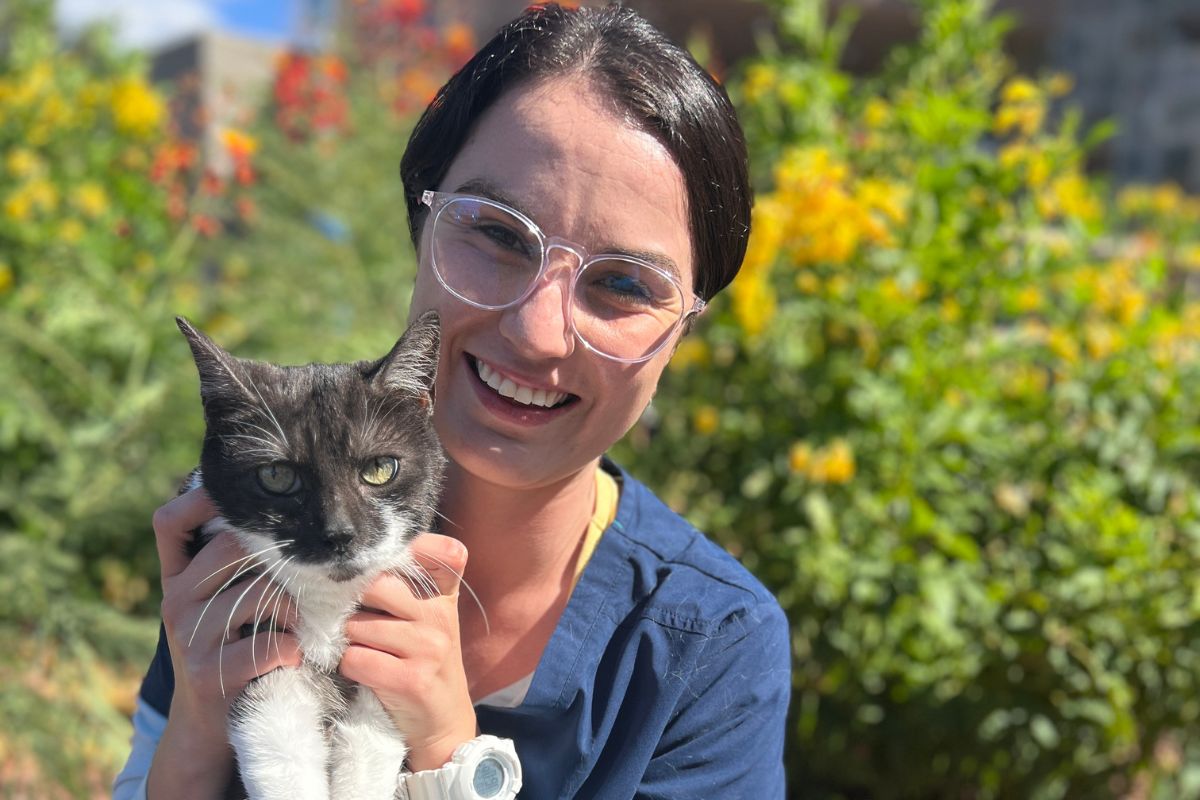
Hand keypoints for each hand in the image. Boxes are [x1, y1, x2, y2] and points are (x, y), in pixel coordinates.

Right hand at [147, 487, 302, 797]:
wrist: (208, 722)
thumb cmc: (229, 647)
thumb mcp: (218, 601)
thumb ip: (231, 563)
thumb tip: (277, 507)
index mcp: (176, 578)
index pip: (169, 521)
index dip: (200, 499)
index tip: (243, 498)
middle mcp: (175, 601)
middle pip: (232, 548)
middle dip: (277, 560)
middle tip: (296, 581)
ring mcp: (190, 637)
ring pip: (261, 593)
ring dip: (294, 608)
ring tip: (296, 625)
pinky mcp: (210, 672)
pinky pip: (271, 643)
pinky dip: (293, 648)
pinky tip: (292, 655)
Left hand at [340, 533, 476, 770]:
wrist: (443, 723)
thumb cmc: (423, 662)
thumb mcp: (427, 618)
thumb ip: (404, 585)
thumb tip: (346, 563)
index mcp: (445, 596)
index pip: (439, 552)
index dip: (406, 549)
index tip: (379, 561)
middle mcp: (441, 617)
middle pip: (374, 584)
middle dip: (351, 602)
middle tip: (352, 618)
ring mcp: (429, 648)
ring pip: (357, 624)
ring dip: (347, 640)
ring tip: (364, 650)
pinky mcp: (412, 680)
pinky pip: (355, 659)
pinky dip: (348, 667)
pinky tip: (364, 673)